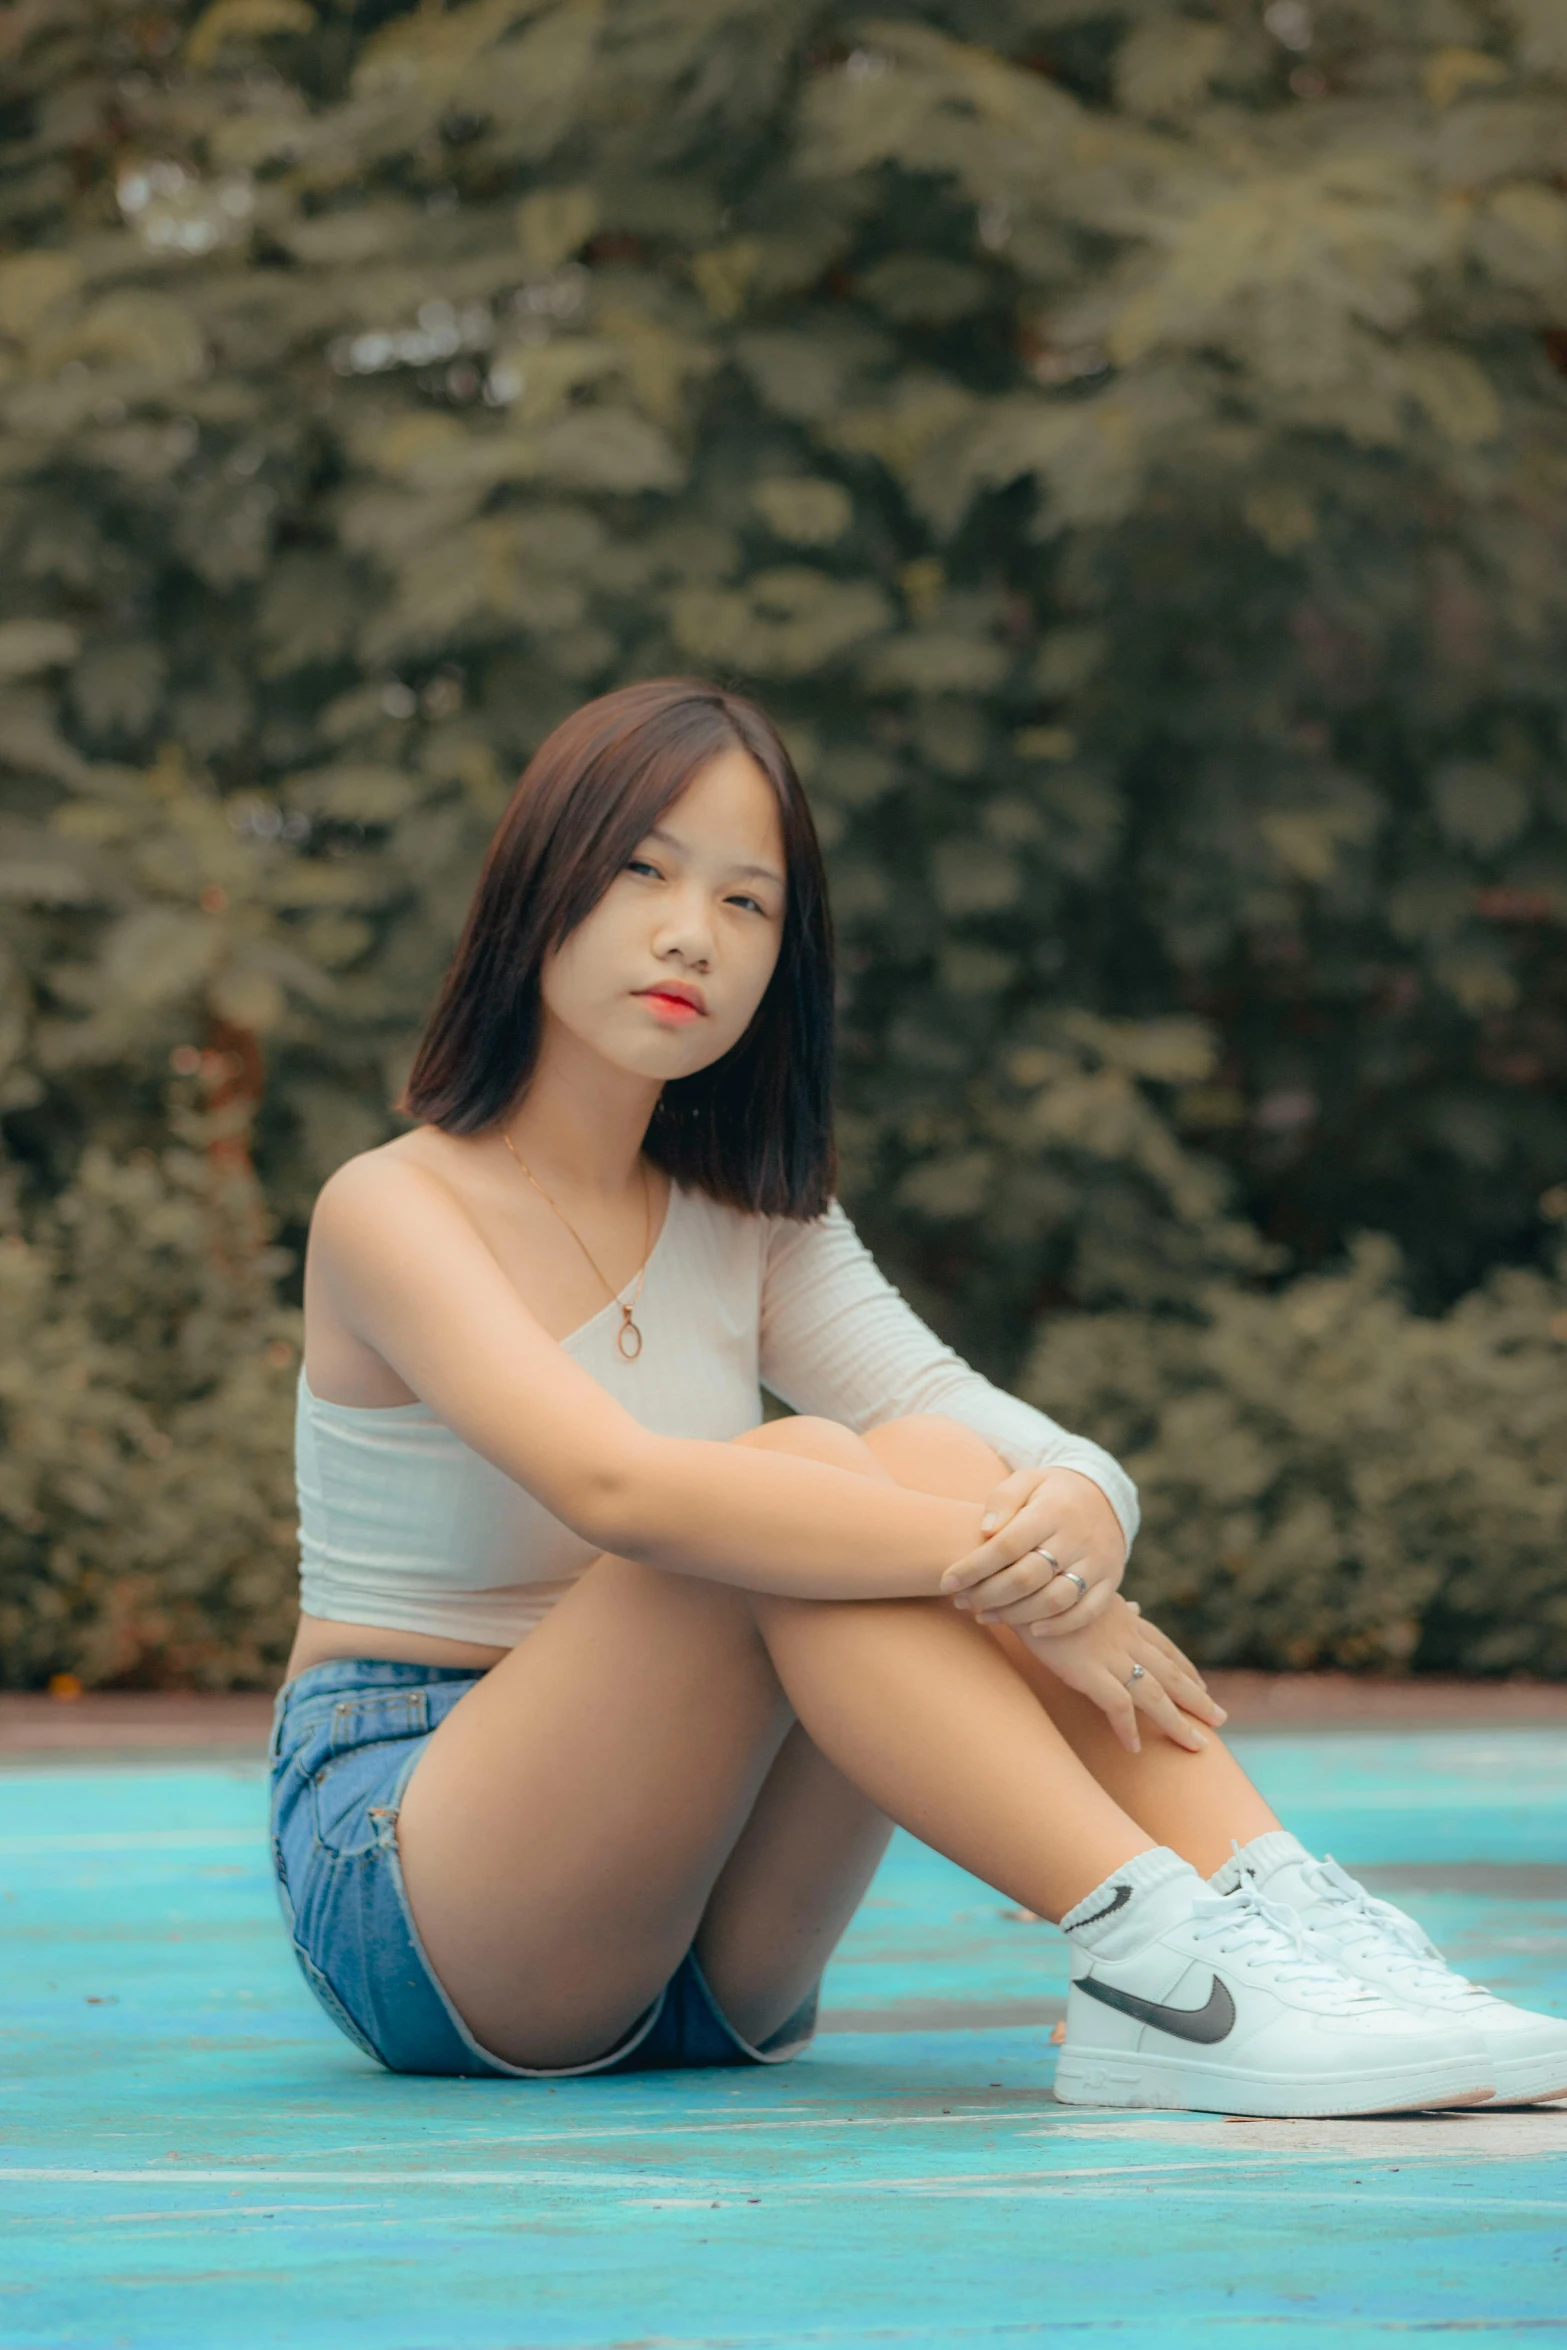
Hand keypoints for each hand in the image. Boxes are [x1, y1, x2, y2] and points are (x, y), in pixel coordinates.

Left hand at [940, 1465, 1125, 1636]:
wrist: (1106, 1495)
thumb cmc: (1050, 1492)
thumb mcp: (1026, 1480)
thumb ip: (1002, 1500)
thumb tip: (985, 1532)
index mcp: (1053, 1510)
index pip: (1008, 1545)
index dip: (974, 1567)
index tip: (947, 1582)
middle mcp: (1078, 1538)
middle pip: (1027, 1578)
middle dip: (987, 1595)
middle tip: (961, 1602)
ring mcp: (1097, 1562)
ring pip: (1054, 1600)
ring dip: (1015, 1615)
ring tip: (984, 1615)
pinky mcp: (1111, 1581)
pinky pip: (1086, 1612)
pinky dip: (1058, 1626)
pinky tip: (1030, 1630)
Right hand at [1020, 1594, 1226, 1753]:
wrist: (1024, 1578)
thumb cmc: (1050, 1587)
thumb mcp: (1089, 1593)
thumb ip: (1115, 1607)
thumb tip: (1135, 1607)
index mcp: (1125, 1620)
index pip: (1165, 1648)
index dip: (1187, 1669)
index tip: (1203, 1686)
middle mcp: (1125, 1638)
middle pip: (1171, 1673)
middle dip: (1198, 1698)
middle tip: (1220, 1719)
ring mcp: (1109, 1655)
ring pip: (1155, 1694)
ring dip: (1177, 1722)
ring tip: (1197, 1745)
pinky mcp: (1086, 1670)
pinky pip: (1117, 1705)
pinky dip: (1127, 1727)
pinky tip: (1135, 1748)